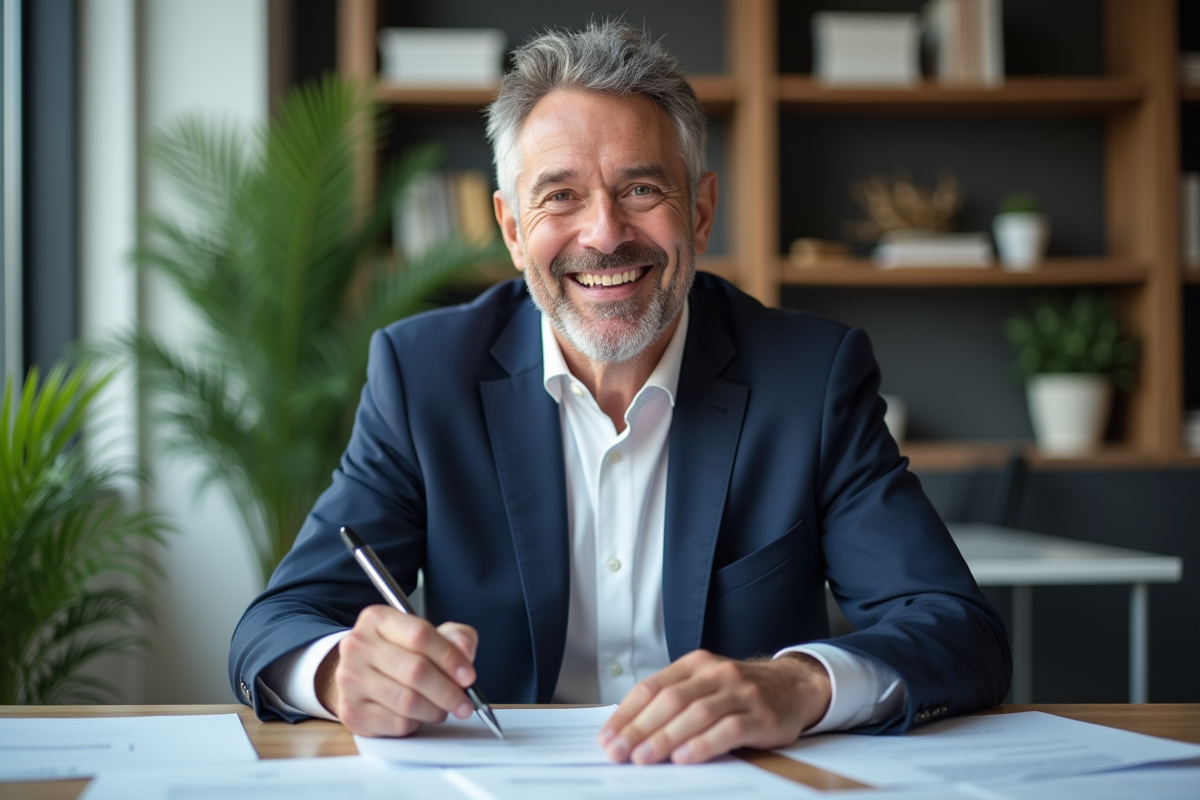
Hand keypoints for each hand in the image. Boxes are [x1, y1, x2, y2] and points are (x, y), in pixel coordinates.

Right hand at [316, 604, 478, 736]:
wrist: (358, 673)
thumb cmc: (397, 652)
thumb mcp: (427, 634)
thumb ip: (454, 637)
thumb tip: (465, 650)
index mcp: (377, 619)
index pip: (420, 635)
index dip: (450, 658)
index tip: (468, 675)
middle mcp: (358, 646)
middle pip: (415, 671)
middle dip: (449, 691)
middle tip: (465, 702)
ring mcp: (350, 680)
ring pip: (407, 701)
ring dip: (436, 710)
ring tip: (444, 709)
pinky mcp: (352, 711)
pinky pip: (396, 723)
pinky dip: (417, 723)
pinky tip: (420, 715)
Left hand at [598, 650, 830, 764]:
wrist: (793, 686)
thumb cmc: (740, 692)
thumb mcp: (705, 684)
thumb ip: (674, 700)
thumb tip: (629, 730)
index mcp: (695, 664)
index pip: (652, 687)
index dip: (627, 713)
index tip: (608, 737)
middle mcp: (716, 673)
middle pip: (670, 700)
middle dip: (640, 728)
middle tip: (619, 751)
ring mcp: (740, 692)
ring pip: (696, 713)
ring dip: (665, 737)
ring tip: (644, 758)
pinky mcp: (761, 715)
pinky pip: (728, 728)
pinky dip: (704, 744)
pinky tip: (685, 757)